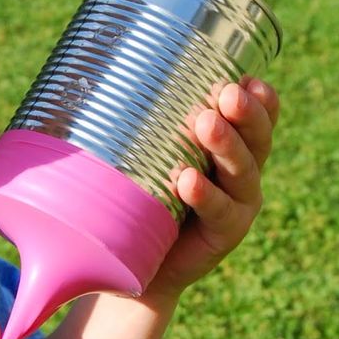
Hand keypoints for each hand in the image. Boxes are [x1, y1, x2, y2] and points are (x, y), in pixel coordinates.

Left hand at [145, 77, 279, 299]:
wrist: (135, 264)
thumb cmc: (136, 195)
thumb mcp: (138, 153)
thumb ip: (129, 121)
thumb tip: (80, 74)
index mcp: (229, 144)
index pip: (256, 116)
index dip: (259, 98)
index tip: (246, 77)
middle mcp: (241, 171)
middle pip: (256, 138)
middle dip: (246, 113)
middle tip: (228, 93)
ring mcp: (237, 204)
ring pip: (244, 172)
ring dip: (227, 146)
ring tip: (205, 124)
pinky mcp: (225, 234)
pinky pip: (221, 212)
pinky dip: (206, 196)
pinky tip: (189, 180)